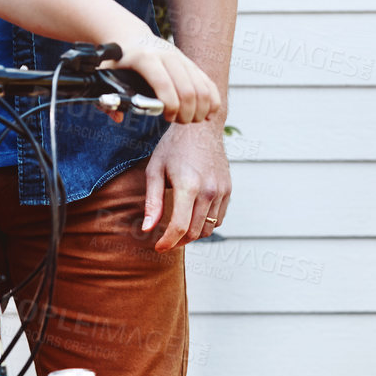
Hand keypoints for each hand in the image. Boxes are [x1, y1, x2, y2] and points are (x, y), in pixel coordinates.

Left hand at [111, 35, 220, 124]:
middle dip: (186, 112)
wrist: (131, 37)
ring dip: (200, 109)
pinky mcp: (190, 63)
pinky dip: (212, 100)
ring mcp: (181, 58)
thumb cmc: (118, 60)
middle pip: (187, 89)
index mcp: (145, 58)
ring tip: (191, 120)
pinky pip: (208, 82)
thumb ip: (107, 96)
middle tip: (178, 121)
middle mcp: (166, 55)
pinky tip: (208, 114)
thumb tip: (117, 116)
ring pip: (202, 86)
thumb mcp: (107, 73)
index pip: (163, 83)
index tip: (166, 116)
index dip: (169, 105)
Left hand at [143, 121, 231, 249]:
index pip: (179, 227)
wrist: (201, 127)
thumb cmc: (174, 146)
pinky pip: (219, 218)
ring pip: (208, 228)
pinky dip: (206, 224)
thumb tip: (147, 228)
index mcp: (188, 186)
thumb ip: (152, 202)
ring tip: (178, 230)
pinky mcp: (228, 190)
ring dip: (193, 235)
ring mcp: (221, 191)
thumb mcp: (155, 170)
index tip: (158, 247)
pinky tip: (193, 217)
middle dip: (178, 241)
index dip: (167, 242)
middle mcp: (208, 190)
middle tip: (165, 240)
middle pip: (194, 232)